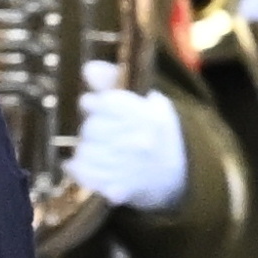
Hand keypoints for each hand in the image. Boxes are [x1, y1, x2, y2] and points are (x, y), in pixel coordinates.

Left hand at [67, 62, 193, 211]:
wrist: (181, 173)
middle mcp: (140, 141)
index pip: (106, 104)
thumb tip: (88, 69)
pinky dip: (78, 169)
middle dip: (89, 128)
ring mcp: (130, 167)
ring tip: (92, 148)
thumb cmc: (157, 130)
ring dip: (84, 149)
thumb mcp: (146, 99)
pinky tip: (77, 164)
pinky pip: (87, 177)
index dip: (93, 104)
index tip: (94, 106)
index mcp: (148, 116)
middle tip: (97, 131)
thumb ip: (114, 81)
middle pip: (91, 129)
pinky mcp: (121, 188)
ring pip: (85, 152)